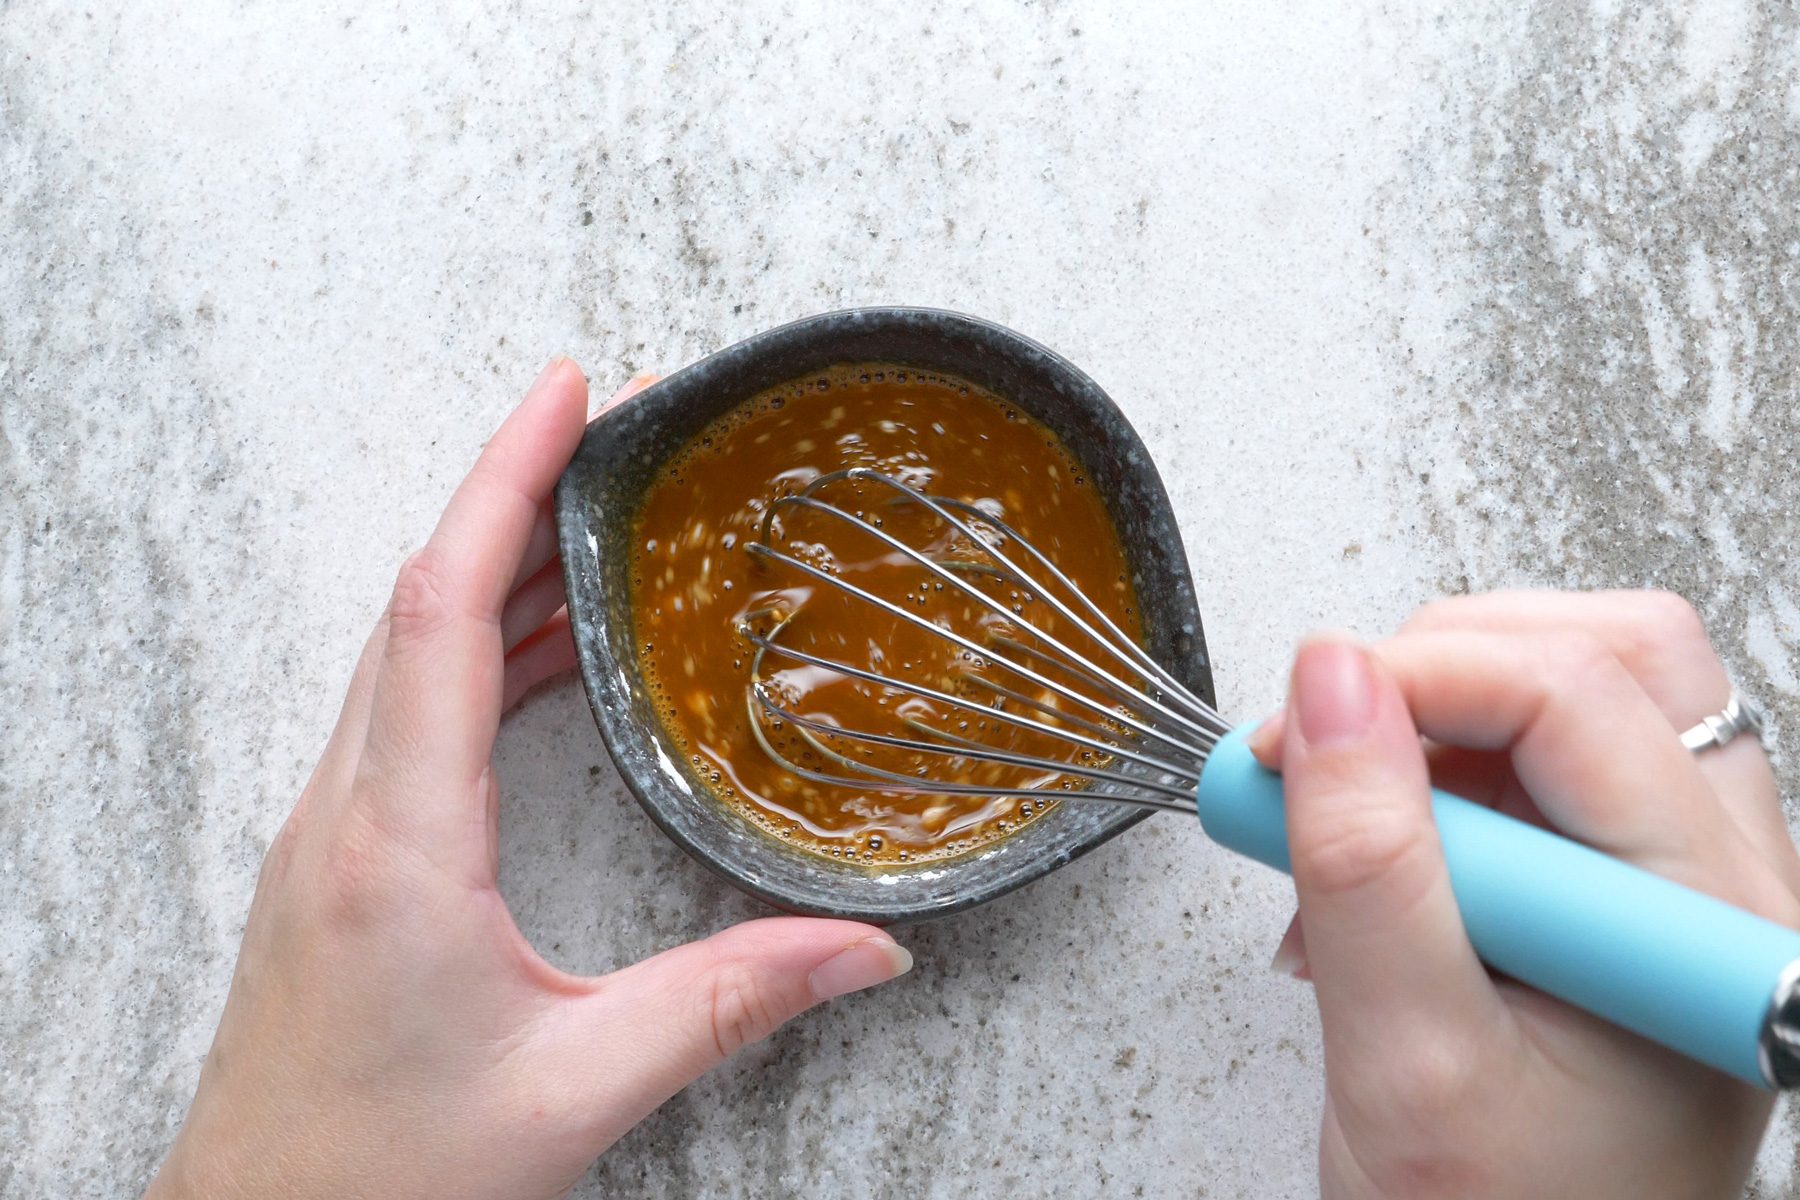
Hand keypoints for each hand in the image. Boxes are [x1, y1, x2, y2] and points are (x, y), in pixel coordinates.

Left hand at [147, 360, 912, 1199]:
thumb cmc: (380, 1180)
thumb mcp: (578, 1088)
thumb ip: (731, 1004)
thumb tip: (867, 947)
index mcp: (399, 844)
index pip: (442, 607)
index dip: (504, 481)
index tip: (566, 392)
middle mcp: (346, 815)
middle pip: (419, 598)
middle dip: (513, 491)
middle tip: (610, 427)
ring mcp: (330, 834)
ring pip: (404, 651)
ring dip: (493, 569)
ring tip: (594, 521)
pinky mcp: (339, 863)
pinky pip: (402, 711)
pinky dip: (474, 650)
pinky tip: (542, 659)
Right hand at [1249, 591, 1799, 1198]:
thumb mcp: (1407, 1058)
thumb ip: (1368, 863)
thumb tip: (1327, 678)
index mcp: (1708, 919)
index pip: (1577, 695)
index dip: (1414, 678)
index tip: (1291, 732)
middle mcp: (1722, 880)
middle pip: (1614, 653)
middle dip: (1444, 664)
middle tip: (1326, 746)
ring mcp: (1676, 879)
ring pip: (1583, 688)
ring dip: (1440, 712)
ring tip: (1346, 808)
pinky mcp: (1617, 886)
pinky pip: (1543, 759)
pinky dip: (1434, 772)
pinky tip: (1371, 859)